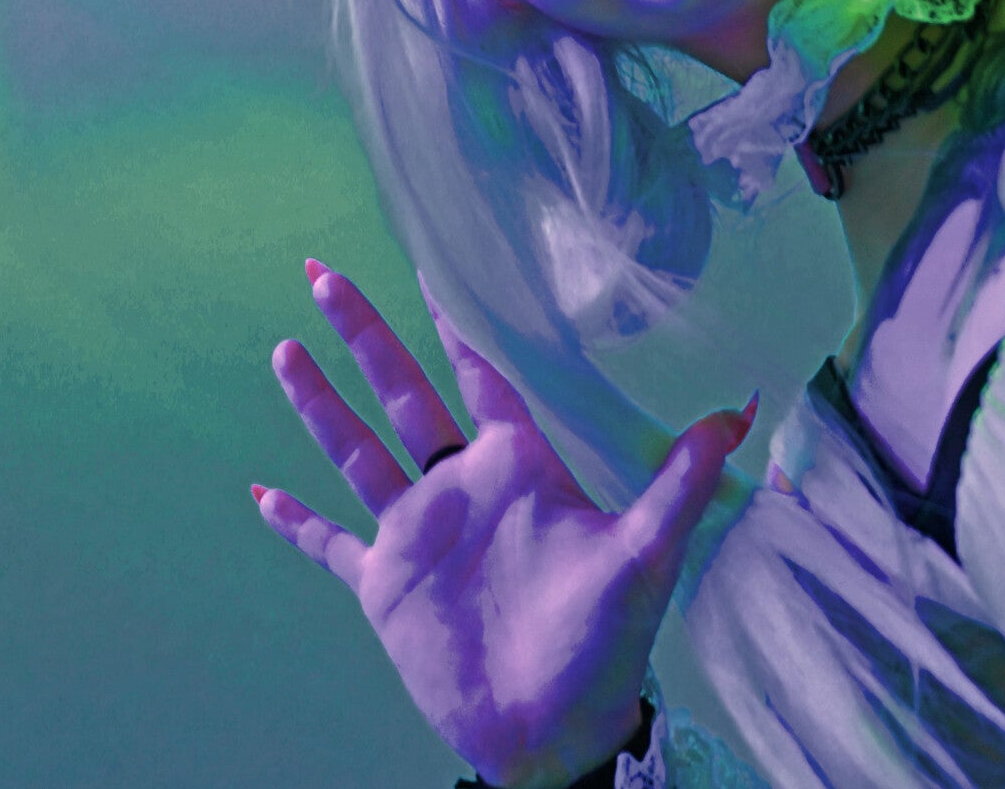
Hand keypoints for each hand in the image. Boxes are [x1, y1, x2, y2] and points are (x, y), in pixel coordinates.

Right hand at [252, 261, 754, 788]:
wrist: (554, 738)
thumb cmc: (607, 646)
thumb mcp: (647, 554)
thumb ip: (683, 479)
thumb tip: (744, 409)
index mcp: (515, 465)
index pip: (479, 373)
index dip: (454, 321)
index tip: (432, 266)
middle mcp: (459, 486)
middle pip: (400, 392)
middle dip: (363, 334)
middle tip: (321, 274)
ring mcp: (416, 534)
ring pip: (355, 450)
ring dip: (319, 404)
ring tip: (284, 349)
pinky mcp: (385, 586)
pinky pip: (330, 546)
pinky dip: (296, 523)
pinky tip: (261, 494)